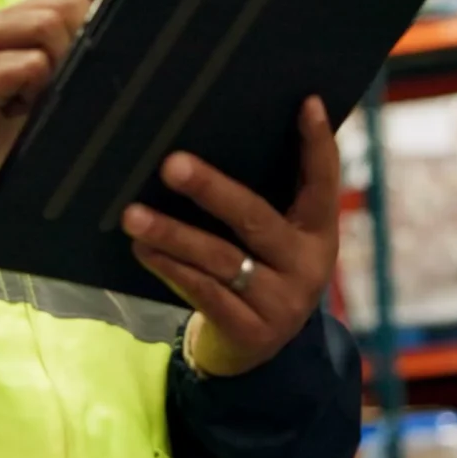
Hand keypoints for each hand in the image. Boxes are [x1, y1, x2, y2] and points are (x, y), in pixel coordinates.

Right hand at [0, 0, 90, 192]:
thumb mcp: (31, 91)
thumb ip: (58, 65)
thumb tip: (109, 54)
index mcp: (7, 24)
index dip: (85, 29)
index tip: (79, 66)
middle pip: (64, 6)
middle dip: (74, 46)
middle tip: (56, 85)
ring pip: (47, 26)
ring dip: (55, 66)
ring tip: (33, 98)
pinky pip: (28, 65)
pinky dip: (36, 91)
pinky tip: (17, 111)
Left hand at [122, 97, 341, 376]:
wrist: (257, 354)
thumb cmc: (258, 272)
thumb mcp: (276, 240)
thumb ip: (263, 200)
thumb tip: (211, 138)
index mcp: (319, 232)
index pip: (322, 182)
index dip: (317, 143)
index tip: (307, 103)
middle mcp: (307, 266)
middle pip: (255, 219)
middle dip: (211, 189)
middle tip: (171, 164)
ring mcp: (281, 302)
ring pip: (221, 259)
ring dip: (173, 234)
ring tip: (134, 215)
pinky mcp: (251, 331)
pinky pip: (205, 293)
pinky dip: (171, 268)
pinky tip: (144, 249)